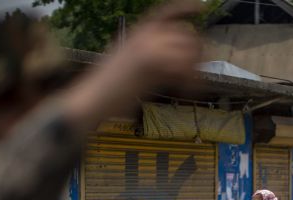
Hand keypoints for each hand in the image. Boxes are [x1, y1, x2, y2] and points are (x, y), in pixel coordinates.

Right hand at [61, 1, 201, 126]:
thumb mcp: (129, 61)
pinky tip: (185, 94)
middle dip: (198, 54)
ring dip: (195, 71)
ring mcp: (148, 47)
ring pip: (188, 51)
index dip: (185, 8)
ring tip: (189, 89)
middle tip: (196, 76)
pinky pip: (184, 68)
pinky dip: (190, 83)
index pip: (166, 12)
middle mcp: (144, 35)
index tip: (200, 8)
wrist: (91, 98)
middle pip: (186, 34)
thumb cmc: (108, 87)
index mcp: (138, 31)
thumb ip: (151, 55)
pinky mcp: (152, 64)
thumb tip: (179, 61)